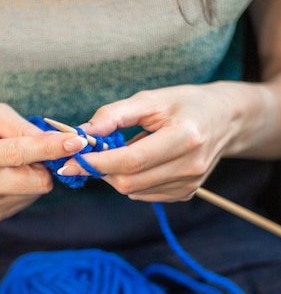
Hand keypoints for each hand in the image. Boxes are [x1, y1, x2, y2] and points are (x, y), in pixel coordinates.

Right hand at [0, 103, 86, 220]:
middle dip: (47, 163)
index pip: (18, 154)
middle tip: (44, 147)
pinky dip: (28, 184)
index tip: (76, 142)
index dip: (50, 148)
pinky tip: (11, 173)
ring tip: (16, 159)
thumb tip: (58, 142)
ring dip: (36, 172)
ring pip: (37, 190)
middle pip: (35, 181)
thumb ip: (24, 128)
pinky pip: (29, 199)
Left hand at [58, 82, 267, 201]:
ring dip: (115, 175)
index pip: (131, 161)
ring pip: (133, 191)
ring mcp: (190, 184)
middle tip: (88, 155)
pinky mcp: (186, 193)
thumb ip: (114, 115)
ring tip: (123, 150)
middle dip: (101, 170)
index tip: (69, 161)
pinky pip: (144, 194)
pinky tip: (140, 162)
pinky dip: (131, 181)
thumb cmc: (185, 103)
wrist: (225, 119)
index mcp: (184, 137)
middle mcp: (190, 166)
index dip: (97, 162)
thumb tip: (81, 133)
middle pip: (129, 181)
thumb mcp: (150, 99)